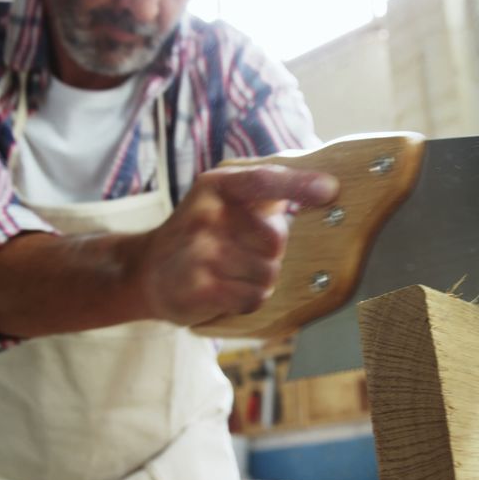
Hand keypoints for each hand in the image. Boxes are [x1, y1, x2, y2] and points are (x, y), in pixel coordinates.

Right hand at [137, 165, 338, 325]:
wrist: (148, 269)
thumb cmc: (201, 231)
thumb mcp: (223, 197)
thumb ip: (266, 187)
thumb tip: (324, 184)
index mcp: (217, 185)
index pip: (263, 180)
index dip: (300, 184)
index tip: (330, 189)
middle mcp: (206, 215)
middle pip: (276, 240)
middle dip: (270, 252)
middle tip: (244, 250)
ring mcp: (200, 253)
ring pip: (268, 273)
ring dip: (260, 278)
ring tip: (232, 272)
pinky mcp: (200, 288)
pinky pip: (254, 297)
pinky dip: (249, 299)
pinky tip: (227, 290)